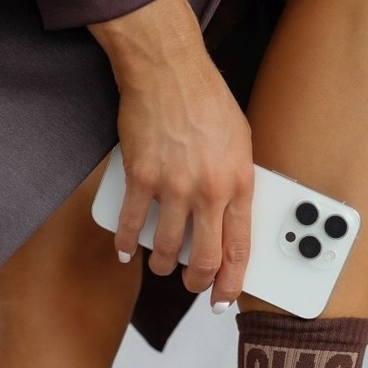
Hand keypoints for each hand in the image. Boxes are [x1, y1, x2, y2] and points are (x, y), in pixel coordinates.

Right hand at [90, 0, 253, 307]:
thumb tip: (231, 220)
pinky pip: (131, 225)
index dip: (231, 283)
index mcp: (239, 182)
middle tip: (190, 285)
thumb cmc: (205, 100)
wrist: (167, 68)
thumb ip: (236, 183)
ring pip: (167, 249)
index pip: (239, 249)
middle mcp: (208, 189)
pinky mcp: (140, 176)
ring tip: (161, 263)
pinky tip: (127, 250)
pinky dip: (127, 244)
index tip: (222, 299)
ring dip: (162, 264)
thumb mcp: (240, 142)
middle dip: (196, 283)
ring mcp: (173, 185)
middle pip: (204, 259)